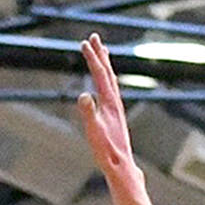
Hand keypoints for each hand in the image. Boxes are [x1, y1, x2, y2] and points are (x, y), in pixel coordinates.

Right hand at [78, 33, 139, 184]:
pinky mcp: (114, 117)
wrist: (122, 167)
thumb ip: (89, 113)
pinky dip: (106, 81)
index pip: (100, 75)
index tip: (85, 43)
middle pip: (107, 74)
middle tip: (94, 37)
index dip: (93, 59)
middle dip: (100, 55)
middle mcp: (115, 103)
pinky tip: (105, 84)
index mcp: (110, 104)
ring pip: (110, 82)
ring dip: (105, 66)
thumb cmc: (107, 152)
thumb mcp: (94, 133)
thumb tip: (82, 95)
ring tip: (101, 53)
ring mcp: (116, 110)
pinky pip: (110, 92)